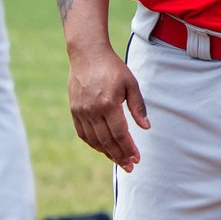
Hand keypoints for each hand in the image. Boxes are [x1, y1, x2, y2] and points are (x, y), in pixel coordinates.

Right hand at [68, 46, 150, 171]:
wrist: (87, 55)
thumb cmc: (113, 68)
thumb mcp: (131, 83)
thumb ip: (138, 106)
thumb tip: (146, 127)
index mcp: (108, 103)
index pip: (120, 134)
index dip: (128, 148)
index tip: (136, 158)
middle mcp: (92, 110)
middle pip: (107, 141)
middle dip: (119, 156)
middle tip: (130, 166)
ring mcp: (81, 111)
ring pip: (94, 140)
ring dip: (107, 153)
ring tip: (119, 160)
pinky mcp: (74, 110)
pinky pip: (83, 134)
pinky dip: (94, 144)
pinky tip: (103, 148)